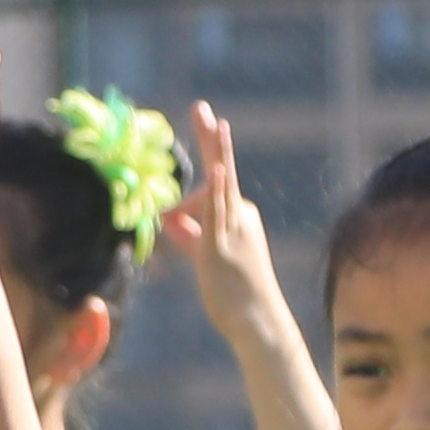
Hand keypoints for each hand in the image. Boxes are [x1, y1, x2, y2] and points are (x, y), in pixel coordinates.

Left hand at [163, 102, 286, 339]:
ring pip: (220, 182)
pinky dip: (217, 186)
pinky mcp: (220, 244)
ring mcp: (233, 227)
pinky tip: (215, 167)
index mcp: (240, 216)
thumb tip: (170, 219)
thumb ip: (188, 235)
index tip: (205, 125)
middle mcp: (240, 215)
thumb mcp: (207, 258)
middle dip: (211, 137)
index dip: (198, 172)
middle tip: (200, 107)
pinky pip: (219, 210)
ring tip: (207, 117)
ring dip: (214, 148)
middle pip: (222, 169)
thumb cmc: (236, 295)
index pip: (213, 187)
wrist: (259, 323)